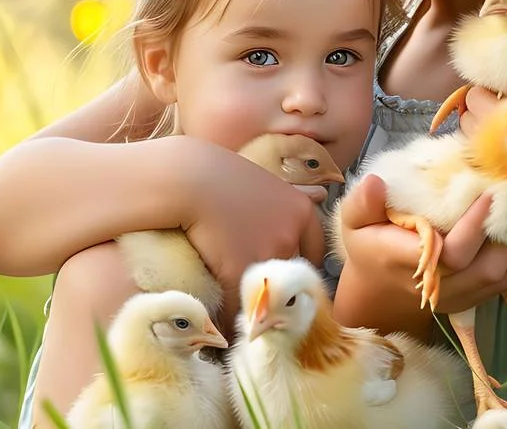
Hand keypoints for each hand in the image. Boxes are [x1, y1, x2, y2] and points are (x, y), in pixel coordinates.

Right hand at [181, 139, 326, 319]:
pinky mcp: (239, 270)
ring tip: (244, 316)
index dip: (299, 269)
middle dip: (276, 288)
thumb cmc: (221, 177)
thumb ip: (283, 207)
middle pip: (290, 275)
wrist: (188, 179)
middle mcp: (291, 234)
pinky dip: (230, 320)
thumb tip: (318, 200)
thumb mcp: (264, 185)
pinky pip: (239, 306)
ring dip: (255, 306)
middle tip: (263, 299)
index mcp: (302, 212)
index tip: (289, 280)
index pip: (315, 251)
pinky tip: (223, 329)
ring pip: (267, 294)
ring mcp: (266, 253)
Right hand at [337, 175, 506, 315]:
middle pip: (484, 268)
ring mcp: (455, 297)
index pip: (451, 253)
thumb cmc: (369, 244)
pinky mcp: (470, 300)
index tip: (488, 194)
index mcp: (406, 262)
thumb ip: (363, 203)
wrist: (377, 288)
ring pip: (498, 277)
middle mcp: (435, 286)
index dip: (475, 227)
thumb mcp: (355, 220)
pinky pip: (502, 282)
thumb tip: (376, 183)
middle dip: (505, 233)